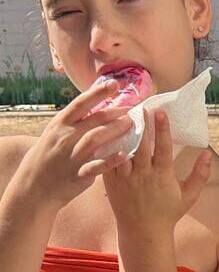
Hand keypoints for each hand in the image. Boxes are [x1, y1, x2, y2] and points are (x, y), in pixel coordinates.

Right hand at [21, 83, 133, 206]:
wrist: (33, 188)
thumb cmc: (46, 158)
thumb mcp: (53, 134)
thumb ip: (71, 122)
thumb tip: (92, 107)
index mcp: (60, 125)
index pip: (81, 103)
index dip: (98, 92)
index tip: (114, 84)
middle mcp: (65, 137)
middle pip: (95, 119)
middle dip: (116, 112)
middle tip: (133, 109)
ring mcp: (71, 155)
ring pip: (96, 138)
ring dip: (116, 130)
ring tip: (132, 125)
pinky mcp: (78, 174)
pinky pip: (96, 166)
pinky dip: (110, 160)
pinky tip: (124, 155)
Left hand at [103, 110, 211, 238]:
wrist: (143, 232)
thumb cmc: (168, 213)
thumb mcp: (189, 196)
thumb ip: (200, 175)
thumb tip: (207, 154)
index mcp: (162, 176)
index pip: (162, 148)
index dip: (162, 129)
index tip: (160, 112)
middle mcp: (143, 176)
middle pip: (141, 145)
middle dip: (141, 124)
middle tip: (140, 105)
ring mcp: (125, 179)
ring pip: (122, 150)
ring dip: (123, 132)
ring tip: (123, 115)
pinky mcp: (111, 182)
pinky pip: (108, 160)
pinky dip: (108, 146)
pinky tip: (108, 132)